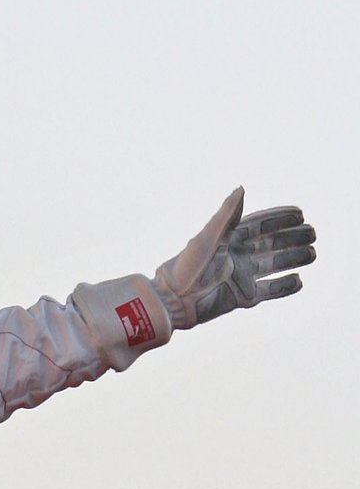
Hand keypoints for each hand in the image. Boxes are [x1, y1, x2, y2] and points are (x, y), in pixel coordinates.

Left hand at [153, 190, 314, 330]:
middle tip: (313, 233)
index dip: (280, 218)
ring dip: (293, 259)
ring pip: (274, 265)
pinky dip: (284, 287)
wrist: (175, 301)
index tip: (300, 213)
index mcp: (230, 239)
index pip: (261, 225)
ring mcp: (242, 277)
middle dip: (293, 238)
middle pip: (271, 244)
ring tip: (313, 254)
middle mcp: (238, 256)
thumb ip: (226, 214)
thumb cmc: (186, 266)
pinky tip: (299, 281)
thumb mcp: (207, 236)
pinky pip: (269, 291)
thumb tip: (242, 188)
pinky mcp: (242, 298)